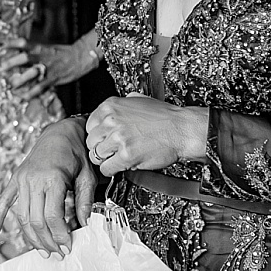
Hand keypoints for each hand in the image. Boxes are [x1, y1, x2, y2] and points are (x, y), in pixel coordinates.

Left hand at [0, 37, 98, 98]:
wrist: (80, 56)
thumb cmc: (62, 53)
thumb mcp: (46, 48)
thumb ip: (33, 52)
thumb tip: (18, 54)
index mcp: (39, 47)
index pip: (21, 42)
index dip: (9, 44)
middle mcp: (41, 56)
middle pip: (23, 58)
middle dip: (10, 63)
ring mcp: (47, 68)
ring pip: (31, 73)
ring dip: (19, 80)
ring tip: (8, 86)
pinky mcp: (53, 78)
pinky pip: (40, 87)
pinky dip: (30, 94)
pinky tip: (22, 98)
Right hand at [0, 117, 94, 257]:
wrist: (60, 133)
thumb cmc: (76, 154)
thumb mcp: (87, 176)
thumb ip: (84, 201)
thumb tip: (84, 225)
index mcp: (53, 178)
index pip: (53, 216)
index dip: (60, 235)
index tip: (68, 247)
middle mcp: (33, 179)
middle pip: (36, 220)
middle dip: (47, 241)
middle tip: (58, 253)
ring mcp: (22, 179)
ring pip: (22, 216)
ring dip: (31, 237)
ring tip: (43, 250)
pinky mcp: (16, 179)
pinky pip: (4, 200)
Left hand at [85, 94, 207, 176]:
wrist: (181, 129)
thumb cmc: (165, 116)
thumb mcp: (138, 100)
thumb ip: (122, 104)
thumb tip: (111, 111)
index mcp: (111, 106)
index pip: (89, 125)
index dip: (97, 135)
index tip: (104, 139)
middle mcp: (111, 121)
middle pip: (91, 141)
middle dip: (100, 148)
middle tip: (110, 151)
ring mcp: (118, 138)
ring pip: (96, 156)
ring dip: (106, 159)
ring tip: (117, 158)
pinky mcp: (126, 155)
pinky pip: (107, 168)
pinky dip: (111, 170)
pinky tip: (120, 166)